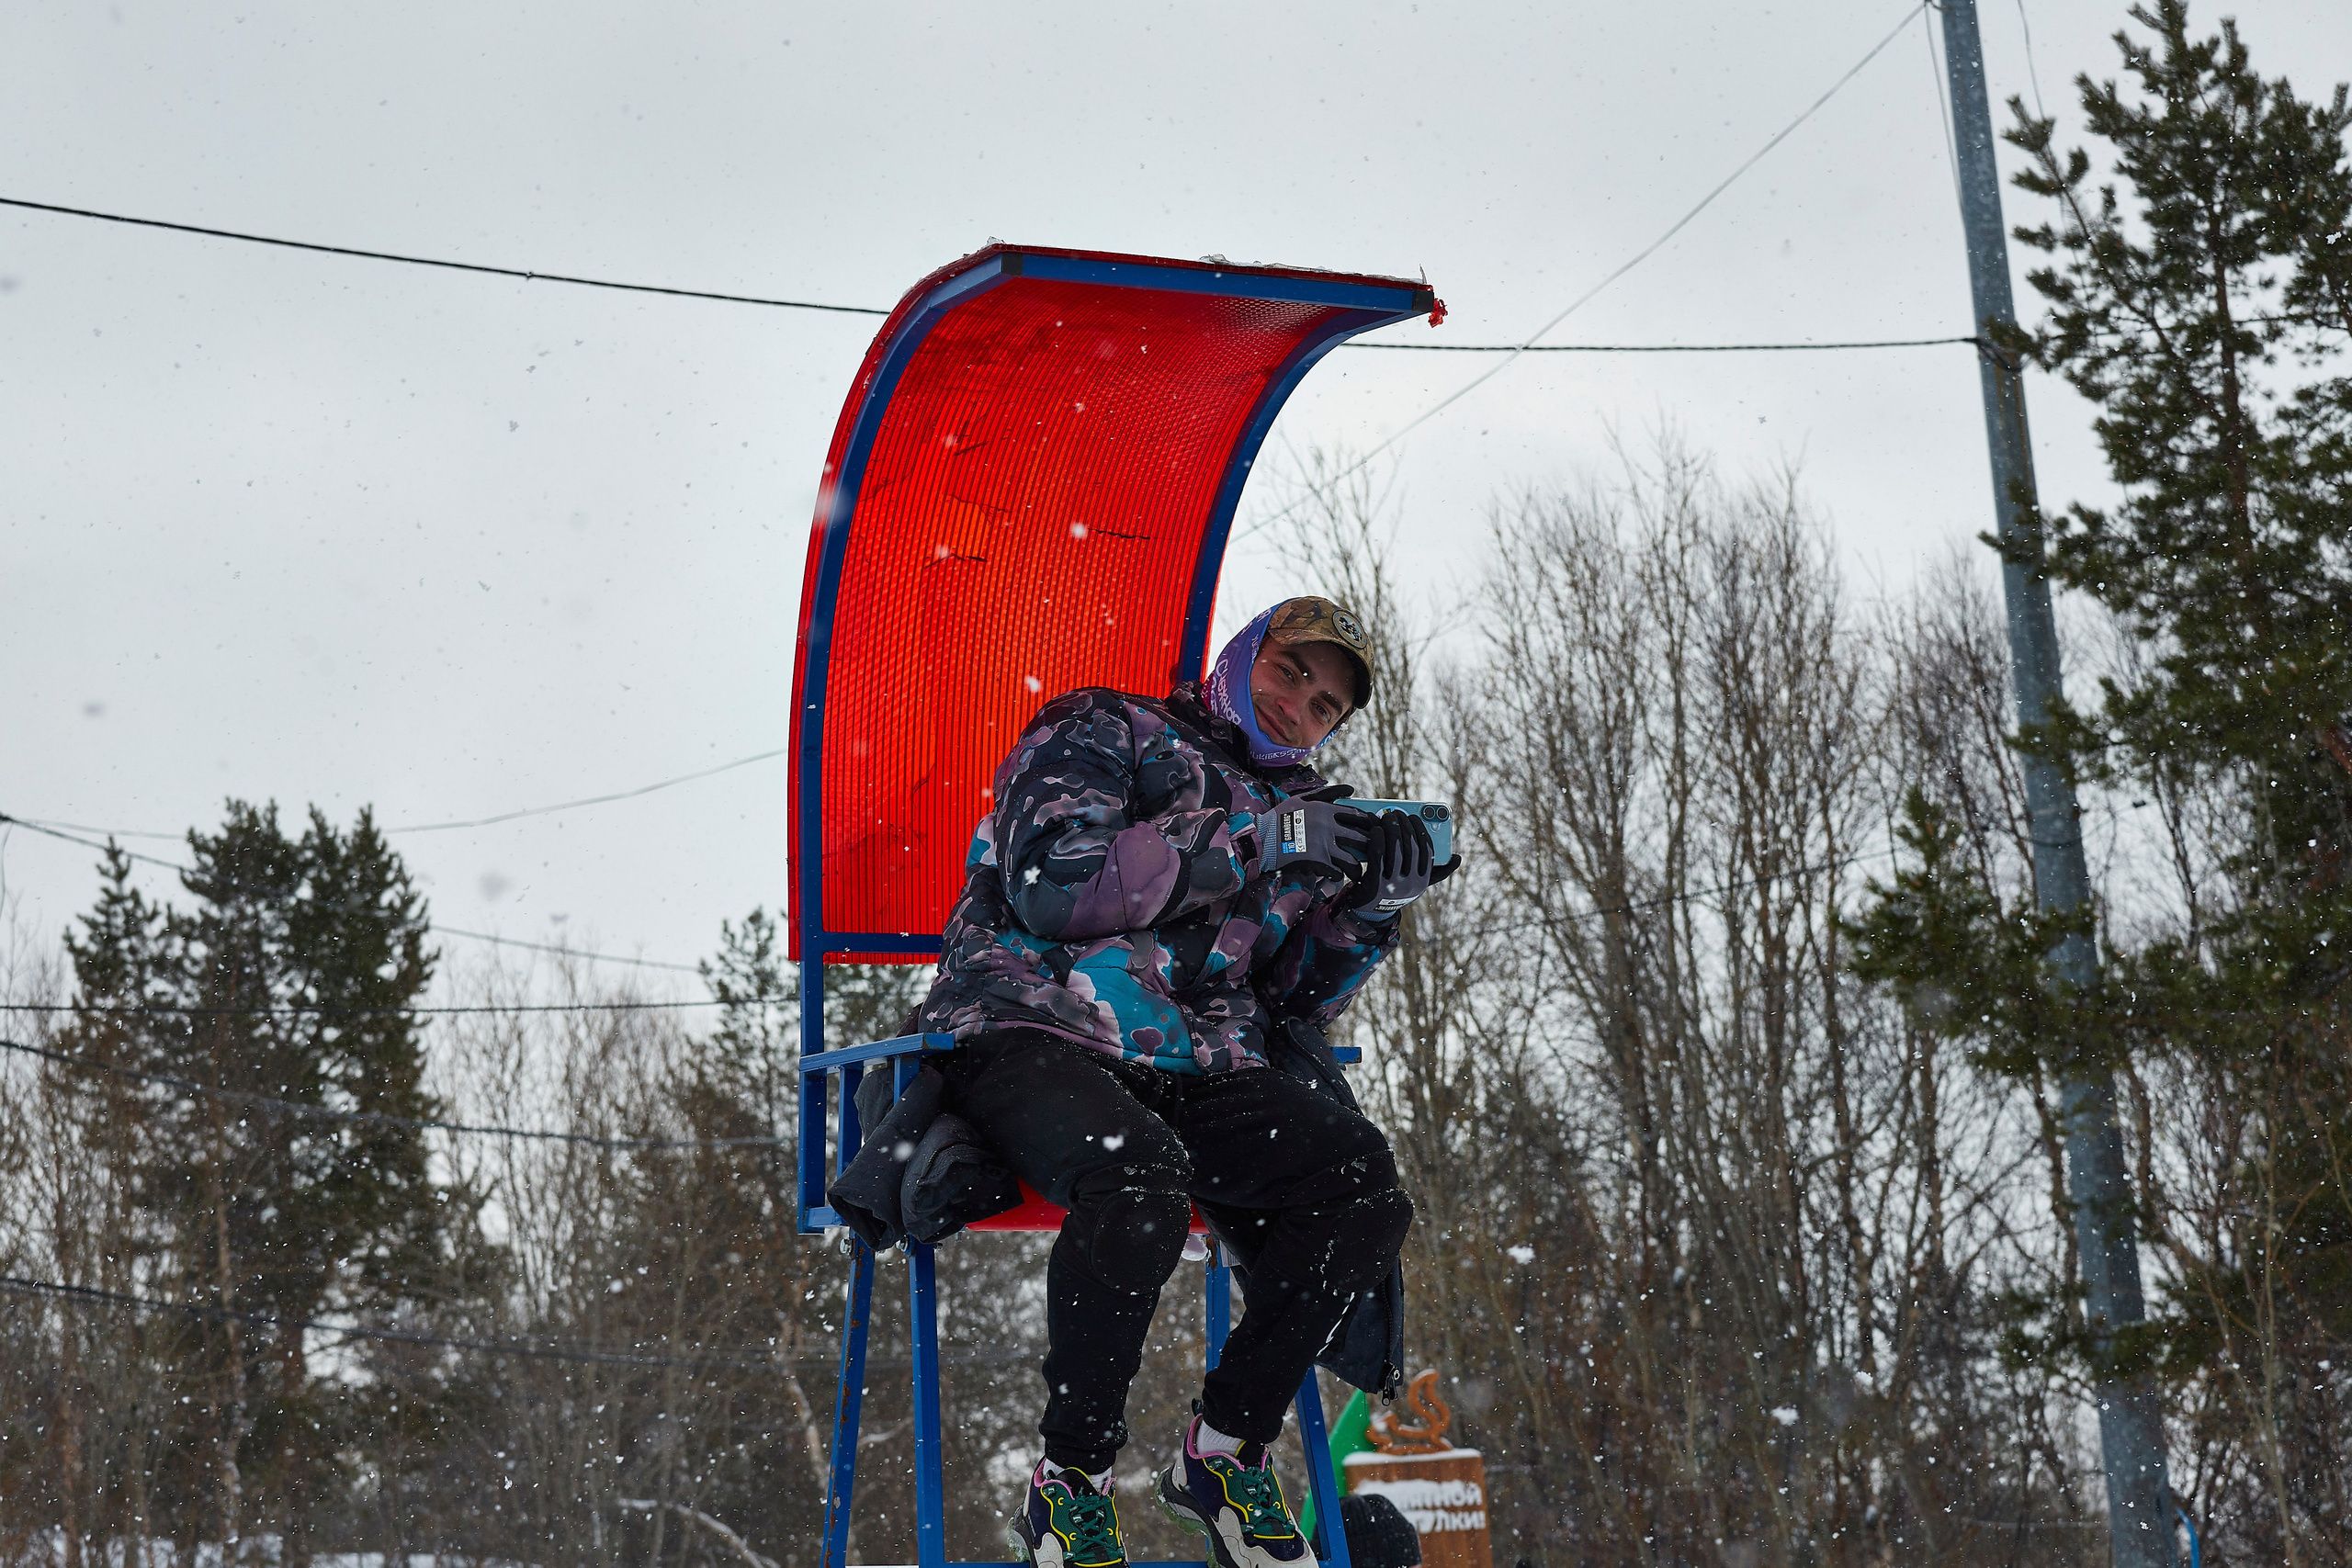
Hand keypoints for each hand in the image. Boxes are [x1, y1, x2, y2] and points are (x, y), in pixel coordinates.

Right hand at [1253, 784, 1372, 877]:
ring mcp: (1323, 846)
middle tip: (1374, 852)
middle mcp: (1328, 827)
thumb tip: (1351, 789)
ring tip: (1359, 872)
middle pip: (1361, 839)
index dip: (1370, 824)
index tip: (1374, 830)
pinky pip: (1337, 873)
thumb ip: (1328, 793)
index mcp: (1326, 810)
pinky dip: (1338, 875)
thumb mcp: (1303, 798)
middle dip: (1370, 847)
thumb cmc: (1282, 817)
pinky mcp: (1317, 863)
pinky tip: (1337, 875)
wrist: (1262, 838)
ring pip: (1353, 861)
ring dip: (1357, 868)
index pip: (1358, 817)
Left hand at [1345, 810, 1453, 915]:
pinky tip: (1376, 829)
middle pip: (1411, 847)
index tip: (1414, 817)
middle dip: (1404, 825)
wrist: (1368, 913)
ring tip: (1386, 816)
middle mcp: (1410, 884)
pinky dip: (1378, 839)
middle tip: (1397, 812)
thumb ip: (1436, 872)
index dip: (1421, 831)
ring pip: (1396, 849)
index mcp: (1422, 882)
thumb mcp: (1415, 884)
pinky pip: (1378, 855)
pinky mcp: (1375, 884)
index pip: (1428, 851)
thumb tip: (1458, 858)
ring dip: (1391, 827)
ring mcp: (1393, 885)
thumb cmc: (1393, 890)